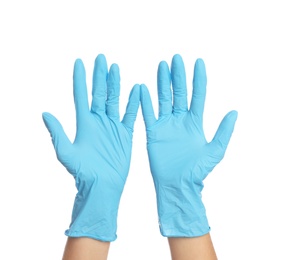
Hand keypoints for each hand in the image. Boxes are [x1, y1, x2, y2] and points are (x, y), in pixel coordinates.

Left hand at [42, 54, 139, 241]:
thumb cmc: (83, 173)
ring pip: (114, 100)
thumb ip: (57, 134)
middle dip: (99, 76)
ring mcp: (112, 126)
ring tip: (115, 68)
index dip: (80, 79)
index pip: (81, 95)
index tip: (79, 62)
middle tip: (101, 59)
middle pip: (99, 93)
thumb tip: (45, 114)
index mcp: (84, 124)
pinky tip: (136, 89)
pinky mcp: (125, 133)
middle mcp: (98, 121)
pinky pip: (130, 114)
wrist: (103, 186)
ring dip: (115, 84)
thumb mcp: (67, 153)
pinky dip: (134, 102)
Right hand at [140, 54, 236, 236]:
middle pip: (179, 93)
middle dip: (178, 76)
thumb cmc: (197, 171)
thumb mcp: (215, 151)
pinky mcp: (153, 132)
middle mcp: (181, 120)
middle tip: (176, 59)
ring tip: (162, 66)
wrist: (177, 184)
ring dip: (162, 83)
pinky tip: (143, 88)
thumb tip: (234, 112)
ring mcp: (166, 124)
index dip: (198, 79)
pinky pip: (148, 113)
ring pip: (164, 99)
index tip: (198, 62)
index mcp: (196, 122)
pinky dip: (145, 102)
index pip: (198, 95)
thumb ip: (224, 131)